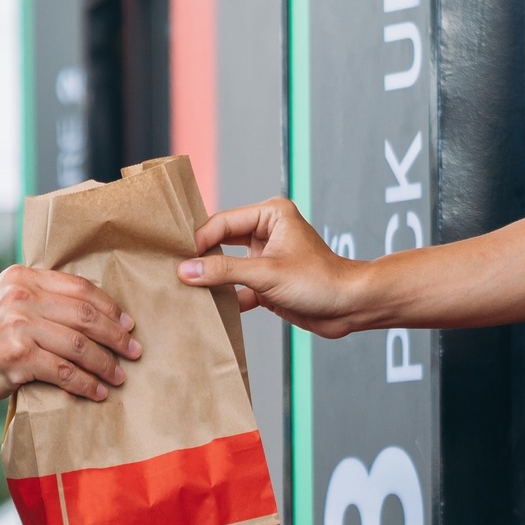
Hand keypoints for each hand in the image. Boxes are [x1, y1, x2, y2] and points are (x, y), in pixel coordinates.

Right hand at [0, 264, 140, 448]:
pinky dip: (86, 384)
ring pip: (79, 344)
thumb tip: (95, 311)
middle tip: (134, 351)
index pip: (79, 287)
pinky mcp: (18, 356)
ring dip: (105, 363)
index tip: (128, 324)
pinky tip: (97, 392)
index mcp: (21, 276)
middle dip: (116, 335)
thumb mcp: (7, 304)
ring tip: (119, 376)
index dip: (109, 307)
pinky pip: (65, 371)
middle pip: (85, 314)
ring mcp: (18, 324)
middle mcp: (19, 295)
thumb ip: (42, 298)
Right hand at [178, 197, 363, 338]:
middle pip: (221, 242)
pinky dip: (225, 298)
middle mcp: (266, 232)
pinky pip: (237, 287)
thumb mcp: (266, 274)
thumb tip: (186, 270)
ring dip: (211, 280)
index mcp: (270, 215)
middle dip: (201, 258)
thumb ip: (224, 272)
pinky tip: (207, 309)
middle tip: (174, 271)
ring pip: (227, 267)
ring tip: (184, 290)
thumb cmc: (320, 281)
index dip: (200, 240)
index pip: (223, 223)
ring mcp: (265, 258)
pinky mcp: (266, 283)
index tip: (179, 259)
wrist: (350, 308)